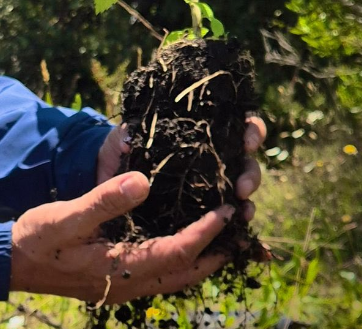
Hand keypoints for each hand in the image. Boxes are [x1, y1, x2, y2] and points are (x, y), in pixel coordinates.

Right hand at [10, 171, 233, 303]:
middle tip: (240, 227)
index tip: (226, 210)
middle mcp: (129, 283)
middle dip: (216, 251)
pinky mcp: (116, 279)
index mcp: (121, 268)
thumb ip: (105, 199)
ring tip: (222, 234)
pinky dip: (180, 258)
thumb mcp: (68, 215)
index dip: (205, 233)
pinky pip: (160, 273)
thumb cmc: (37, 238)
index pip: (177, 253)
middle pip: (186, 273)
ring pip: (176, 277)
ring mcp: (123, 285)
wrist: (9, 263)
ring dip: (201, 257)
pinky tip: (183, 241)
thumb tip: (144, 180)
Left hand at [96, 115, 266, 221]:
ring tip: (242, 211)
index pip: (236, 127)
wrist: (110, 183)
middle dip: (251, 174)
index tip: (247, 142)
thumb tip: (127, 140)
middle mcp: (211, 160)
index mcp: (199, 134)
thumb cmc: (120, 154)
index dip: (251, 131)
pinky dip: (238, 226)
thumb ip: (125, 136)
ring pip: (242, 192)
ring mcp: (210, 188)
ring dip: (248, 203)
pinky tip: (241, 235)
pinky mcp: (202, 214)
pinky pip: (228, 220)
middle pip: (246, 162)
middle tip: (241, 187)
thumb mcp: (120, 141)